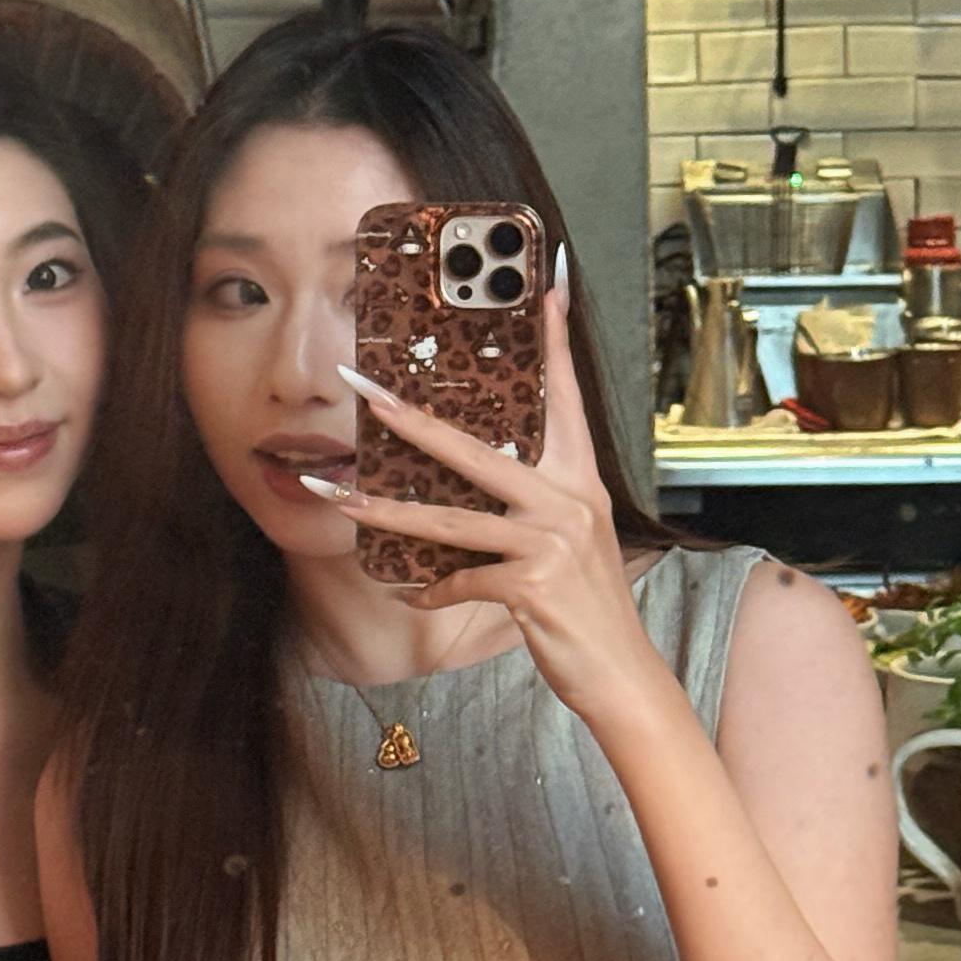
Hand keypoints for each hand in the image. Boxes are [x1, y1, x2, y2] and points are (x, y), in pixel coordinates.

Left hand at [309, 273, 677, 734]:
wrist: (622, 676)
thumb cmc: (588, 610)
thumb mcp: (573, 543)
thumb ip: (533, 508)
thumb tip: (475, 489)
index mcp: (580, 481)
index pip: (566, 396)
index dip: (555, 341)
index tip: (549, 284)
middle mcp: (569, 500)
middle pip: (475, 449)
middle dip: (410, 419)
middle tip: (363, 390)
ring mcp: (551, 540)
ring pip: (450, 517)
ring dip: (384, 510)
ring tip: (337, 495)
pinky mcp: (533, 584)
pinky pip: (461, 579)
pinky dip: (433, 589)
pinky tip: (416, 593)